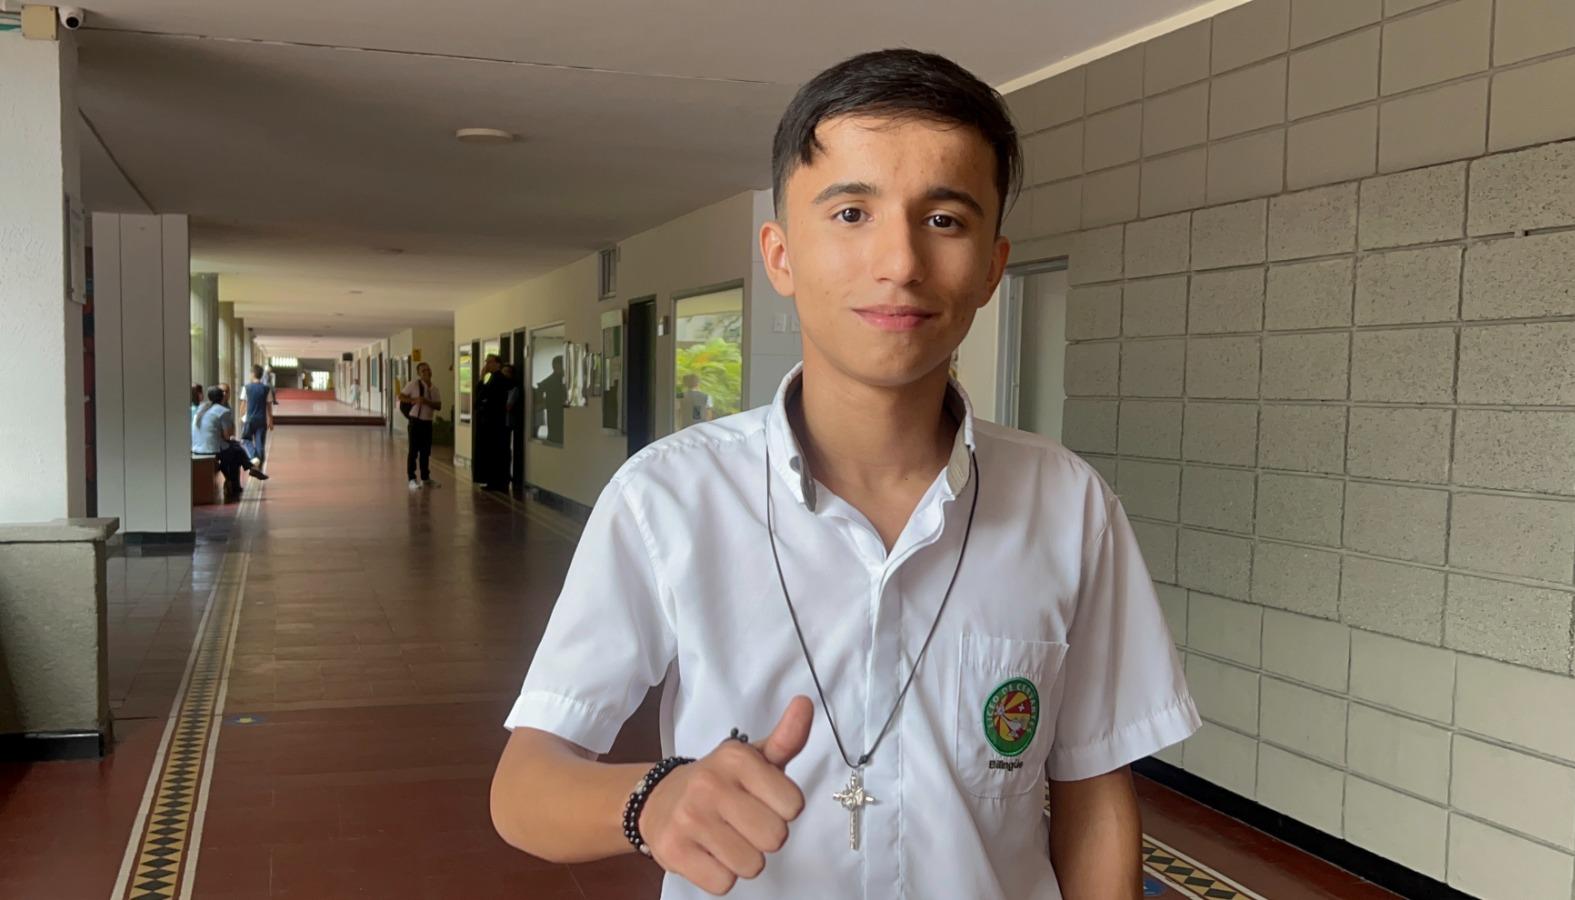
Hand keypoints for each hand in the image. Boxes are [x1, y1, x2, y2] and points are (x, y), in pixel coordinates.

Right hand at [639, 696, 812, 894]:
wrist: (658, 800)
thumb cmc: (719, 783)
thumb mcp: (752, 758)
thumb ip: (786, 739)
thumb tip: (805, 704)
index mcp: (736, 757)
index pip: (794, 804)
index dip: (782, 809)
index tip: (762, 800)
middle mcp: (710, 784)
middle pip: (775, 837)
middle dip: (764, 836)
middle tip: (744, 823)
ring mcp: (689, 818)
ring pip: (752, 865)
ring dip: (744, 859)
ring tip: (726, 839)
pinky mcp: (674, 851)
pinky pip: (723, 884)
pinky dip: (721, 875)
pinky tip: (709, 854)